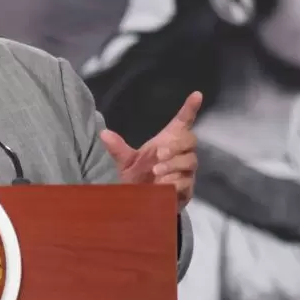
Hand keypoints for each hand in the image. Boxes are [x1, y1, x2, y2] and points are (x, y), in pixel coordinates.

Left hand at [100, 91, 201, 209]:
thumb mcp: (125, 162)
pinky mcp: (187, 188)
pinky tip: (162, 186)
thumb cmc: (137, 177)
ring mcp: (185, 171)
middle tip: (158, 154)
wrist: (141, 204)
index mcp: (167, 141)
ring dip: (173, 166)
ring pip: (190, 162)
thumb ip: (117, 149)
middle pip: (190, 140)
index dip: (190, 109)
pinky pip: (187, 183)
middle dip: (176, 146)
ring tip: (156, 172)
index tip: (196, 94)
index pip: (183, 122)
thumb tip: (103, 133)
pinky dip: (174, 183)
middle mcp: (179, 154)